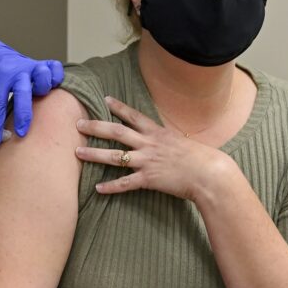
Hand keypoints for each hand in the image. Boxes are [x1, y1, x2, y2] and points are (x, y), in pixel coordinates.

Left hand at [0, 39, 63, 145]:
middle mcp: (18, 70)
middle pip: (22, 93)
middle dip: (22, 115)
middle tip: (20, 132)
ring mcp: (32, 66)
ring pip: (44, 76)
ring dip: (43, 89)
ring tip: (39, 98)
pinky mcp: (43, 65)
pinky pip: (56, 68)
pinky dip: (56, 78)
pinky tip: (51, 87)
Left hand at [74, 96, 230, 200]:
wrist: (209, 174)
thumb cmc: (200, 158)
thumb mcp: (181, 140)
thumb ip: (166, 138)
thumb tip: (160, 137)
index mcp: (157, 132)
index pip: (133, 116)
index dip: (118, 107)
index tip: (104, 99)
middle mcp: (149, 144)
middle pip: (116, 132)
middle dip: (96, 127)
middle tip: (78, 124)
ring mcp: (147, 161)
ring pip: (115, 156)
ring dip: (95, 154)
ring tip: (78, 152)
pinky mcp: (149, 179)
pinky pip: (125, 183)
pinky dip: (110, 187)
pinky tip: (97, 188)